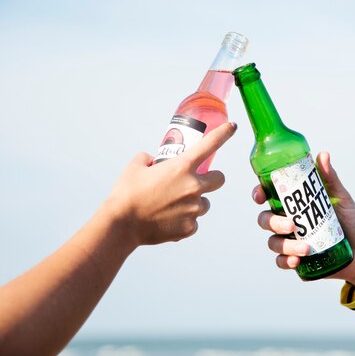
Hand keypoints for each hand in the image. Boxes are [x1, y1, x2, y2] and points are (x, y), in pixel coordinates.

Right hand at [105, 121, 236, 246]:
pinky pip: (193, 222)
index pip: (210, 145)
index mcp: (181, 167)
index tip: (233, 127)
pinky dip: (183, 221)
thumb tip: (152, 161)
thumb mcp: (135, 166)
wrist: (121, 225)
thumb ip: (147, 158)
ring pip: (204, 203)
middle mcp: (193, 186)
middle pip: (220, 179)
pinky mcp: (189, 228)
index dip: (224, 134)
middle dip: (211, 179)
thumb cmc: (126, 194)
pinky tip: (166, 220)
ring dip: (194, 202)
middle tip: (195, 182)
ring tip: (172, 206)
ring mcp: (193, 209)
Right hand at [253, 151, 354, 292]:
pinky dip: (286, 261)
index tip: (260, 196)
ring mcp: (290, 241)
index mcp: (294, 203)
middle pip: (265, 219)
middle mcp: (288, 221)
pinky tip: (297, 261)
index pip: (268, 195)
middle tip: (292, 225)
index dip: (258, 193)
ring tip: (306, 248)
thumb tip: (323, 155)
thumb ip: (330, 178)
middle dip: (273, 222)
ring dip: (284, 245)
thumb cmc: (352, 221)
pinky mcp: (296, 260)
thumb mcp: (342, 198)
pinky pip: (281, 261)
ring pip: (273, 242)